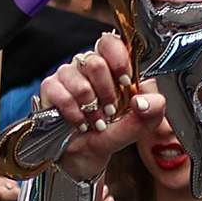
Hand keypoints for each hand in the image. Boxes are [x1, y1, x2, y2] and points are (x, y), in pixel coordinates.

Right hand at [34, 34, 158, 183]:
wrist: (84, 158)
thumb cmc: (108, 135)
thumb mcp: (138, 127)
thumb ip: (151, 112)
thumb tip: (145, 101)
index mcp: (110, 67)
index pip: (110, 42)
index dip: (119, 59)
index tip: (125, 83)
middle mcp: (86, 67)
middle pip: (95, 61)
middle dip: (107, 93)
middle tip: (110, 111)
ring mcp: (66, 76)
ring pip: (79, 80)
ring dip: (91, 107)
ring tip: (95, 122)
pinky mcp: (49, 89)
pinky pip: (62, 95)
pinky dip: (75, 115)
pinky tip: (80, 124)